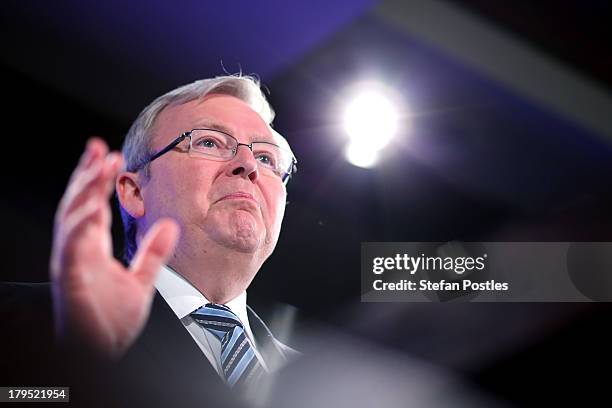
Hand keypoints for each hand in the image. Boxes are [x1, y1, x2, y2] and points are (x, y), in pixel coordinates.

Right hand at [50, 138, 178, 358]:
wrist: (102, 354)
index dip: (97, 180)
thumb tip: (171, 225)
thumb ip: (153, 253)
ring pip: (71, 219)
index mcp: (91, 248)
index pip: (92, 205)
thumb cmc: (112, 321)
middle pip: (77, 204)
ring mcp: (71, 264)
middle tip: (99, 148)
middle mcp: (78, 250)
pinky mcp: (69, 281)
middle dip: (86, 175)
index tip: (108, 153)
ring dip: (84, 192)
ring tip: (99, 168)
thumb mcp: (141, 281)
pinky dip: (79, 228)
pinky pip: (71, 250)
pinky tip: (91, 209)